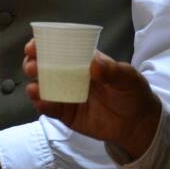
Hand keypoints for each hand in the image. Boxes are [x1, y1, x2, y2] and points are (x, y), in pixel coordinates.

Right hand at [23, 40, 160, 159]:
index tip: (34, 45)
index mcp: (81, 59)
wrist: (137, 124)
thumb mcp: (128, 77)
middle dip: (32, 63)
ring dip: (33, 84)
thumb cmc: (132, 92)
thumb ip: (112, 70)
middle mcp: (68, 74)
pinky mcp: (65, 113)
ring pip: (41, 86)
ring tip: (34, 87)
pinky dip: (41, 104)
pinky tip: (40, 101)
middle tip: (32, 66)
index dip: (42, 44)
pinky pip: (49, 108)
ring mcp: (64, 94)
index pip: (57, 47)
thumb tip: (93, 64)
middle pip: (42, 65)